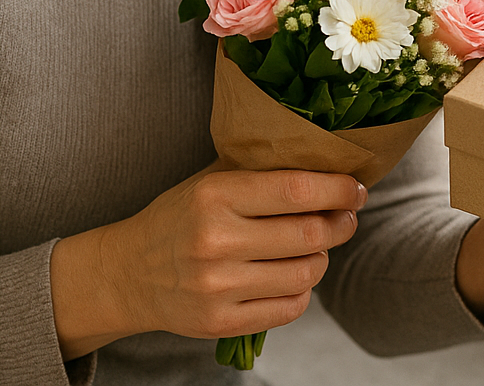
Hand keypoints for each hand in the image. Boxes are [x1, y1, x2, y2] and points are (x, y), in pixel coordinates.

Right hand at [51, 166, 365, 359]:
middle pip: (309, 234)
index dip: (338, 190)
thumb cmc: (180, 217)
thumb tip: (329, 161)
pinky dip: (303, 291)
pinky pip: (289, 308)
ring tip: (317, 246)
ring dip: (322, 258)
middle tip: (347, 217)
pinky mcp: (219, 322)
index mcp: (214, 196)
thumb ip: (261, 170)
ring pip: (305, 273)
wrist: (127, 273)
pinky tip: (294, 276)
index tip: (356, 189)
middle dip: (340, 224)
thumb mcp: (210, 180)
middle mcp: (215, 242)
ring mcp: (216, 287)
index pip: (297, 190)